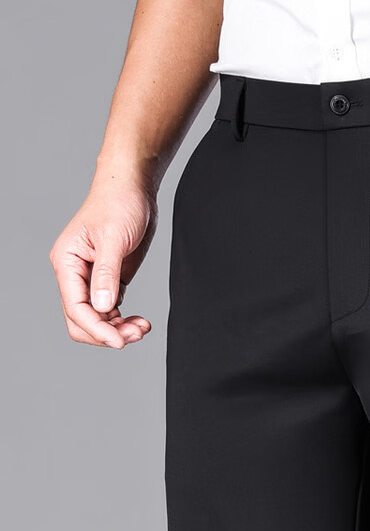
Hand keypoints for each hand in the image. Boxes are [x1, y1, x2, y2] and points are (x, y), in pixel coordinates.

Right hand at [49, 171, 156, 347]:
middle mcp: (75, 273)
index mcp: (67, 262)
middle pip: (81, 320)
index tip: (119, 341)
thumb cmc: (119, 203)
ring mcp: (92, 278)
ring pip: (97, 318)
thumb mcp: (114, 238)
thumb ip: (107, 274)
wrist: (133, 189)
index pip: (75, 307)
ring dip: (118, 329)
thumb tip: (102, 307)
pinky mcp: (110, 280)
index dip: (96, 329)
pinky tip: (141, 322)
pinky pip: (111, 310)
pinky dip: (123, 320)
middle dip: (106, 332)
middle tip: (135, 335)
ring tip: (142, 328)